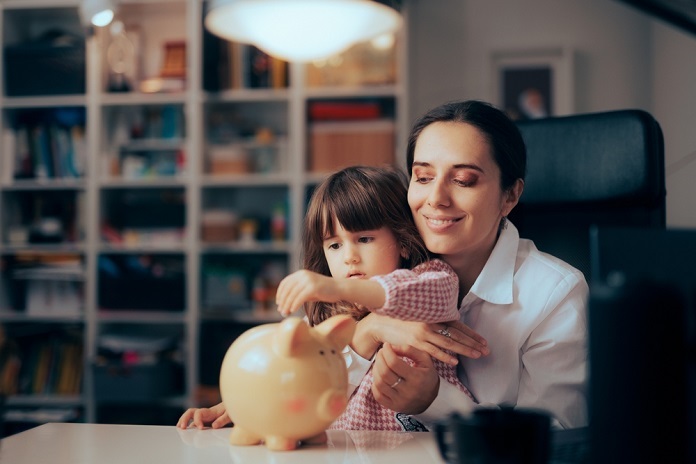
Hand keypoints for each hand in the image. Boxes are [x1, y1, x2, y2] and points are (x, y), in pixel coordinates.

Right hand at [176, 402, 230, 429]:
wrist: (236, 404)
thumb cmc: (233, 409)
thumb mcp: (231, 414)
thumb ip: (223, 419)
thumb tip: (214, 426)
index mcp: (211, 411)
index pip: (199, 413)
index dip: (197, 420)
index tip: (200, 428)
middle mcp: (206, 413)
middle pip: (191, 412)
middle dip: (184, 418)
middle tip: (182, 427)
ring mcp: (205, 417)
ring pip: (190, 416)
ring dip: (183, 421)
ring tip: (179, 428)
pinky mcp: (206, 421)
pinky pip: (195, 422)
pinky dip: (189, 425)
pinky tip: (186, 431)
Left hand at [276, 270, 340, 315]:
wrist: (339, 288)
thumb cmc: (323, 291)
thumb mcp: (307, 289)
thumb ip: (297, 292)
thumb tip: (283, 304)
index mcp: (300, 273)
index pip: (285, 283)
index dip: (280, 293)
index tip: (278, 303)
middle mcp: (303, 275)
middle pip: (287, 289)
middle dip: (283, 301)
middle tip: (281, 311)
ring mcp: (308, 280)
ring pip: (292, 294)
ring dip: (287, 305)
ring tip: (285, 313)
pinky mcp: (313, 287)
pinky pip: (300, 297)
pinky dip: (295, 305)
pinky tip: (293, 311)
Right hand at [353, 313, 488, 364]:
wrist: (380, 323)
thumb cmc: (400, 319)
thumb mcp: (419, 316)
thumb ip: (434, 321)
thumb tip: (447, 327)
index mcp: (433, 315)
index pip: (458, 325)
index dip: (471, 334)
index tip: (484, 341)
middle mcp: (431, 323)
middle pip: (456, 334)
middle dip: (473, 343)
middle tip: (486, 350)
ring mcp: (423, 333)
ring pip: (448, 343)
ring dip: (464, 350)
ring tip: (477, 355)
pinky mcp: (415, 342)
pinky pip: (433, 350)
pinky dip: (445, 356)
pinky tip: (455, 361)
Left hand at [371, 343, 438, 413]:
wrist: (431, 401)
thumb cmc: (427, 376)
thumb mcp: (425, 360)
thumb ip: (410, 350)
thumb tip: (392, 347)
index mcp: (417, 378)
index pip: (394, 363)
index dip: (387, 352)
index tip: (386, 345)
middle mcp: (407, 391)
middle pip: (385, 372)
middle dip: (380, 359)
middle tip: (381, 352)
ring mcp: (399, 401)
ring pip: (379, 383)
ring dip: (375, 369)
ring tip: (379, 362)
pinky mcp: (393, 407)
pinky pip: (377, 395)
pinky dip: (375, 383)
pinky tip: (379, 376)